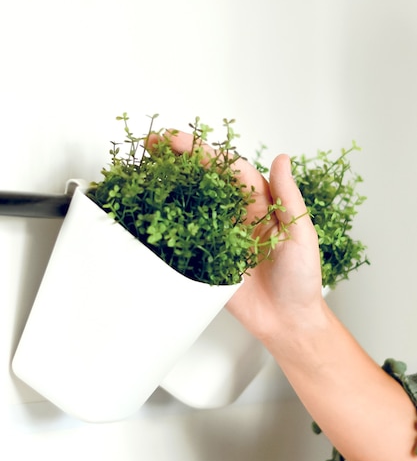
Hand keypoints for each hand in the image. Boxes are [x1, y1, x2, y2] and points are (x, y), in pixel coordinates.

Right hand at [148, 130, 323, 343]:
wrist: (288, 321)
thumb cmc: (301, 279)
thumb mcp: (300, 235)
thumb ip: (288, 198)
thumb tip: (282, 159)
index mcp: (259, 204)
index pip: (227, 168)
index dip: (202, 151)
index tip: (176, 139)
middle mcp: (236, 215)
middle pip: (204, 180)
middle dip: (179, 160)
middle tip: (151, 145)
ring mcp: (219, 238)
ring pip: (191, 206)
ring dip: (169, 187)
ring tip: (144, 171)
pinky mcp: (207, 261)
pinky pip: (186, 241)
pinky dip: (168, 227)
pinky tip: (150, 215)